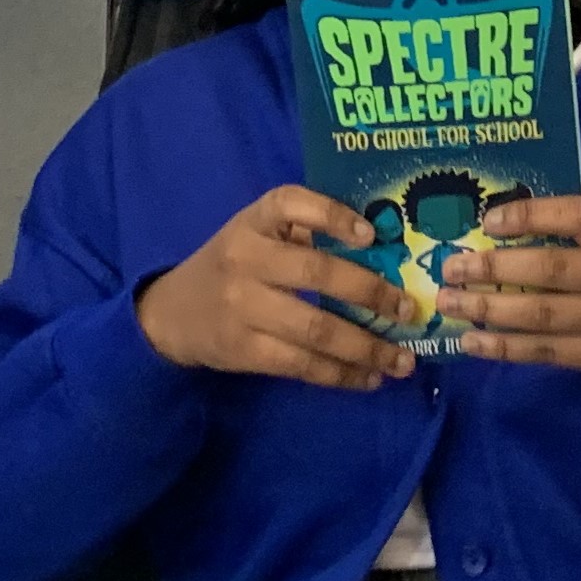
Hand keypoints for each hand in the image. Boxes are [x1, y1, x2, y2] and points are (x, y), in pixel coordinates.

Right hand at [136, 185, 417, 388]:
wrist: (172, 313)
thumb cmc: (233, 265)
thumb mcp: (256, 235)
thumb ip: (304, 234)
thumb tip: (384, 251)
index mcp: (255, 221)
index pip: (291, 203)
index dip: (333, 216)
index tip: (372, 234)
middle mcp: (247, 258)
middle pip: (316, 273)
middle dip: (370, 293)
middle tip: (408, 310)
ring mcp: (244, 307)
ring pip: (315, 328)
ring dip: (366, 347)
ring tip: (402, 360)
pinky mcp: (244, 350)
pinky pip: (301, 364)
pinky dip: (340, 374)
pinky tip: (368, 378)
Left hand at [437, 197, 580, 422]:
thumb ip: (580, 231)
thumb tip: (499, 225)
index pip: (580, 215)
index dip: (532, 215)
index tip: (488, 221)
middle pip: (554, 270)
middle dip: (495, 268)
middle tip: (451, 265)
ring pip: (544, 315)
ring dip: (489, 309)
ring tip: (450, 302)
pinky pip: (548, 352)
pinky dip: (505, 347)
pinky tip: (473, 341)